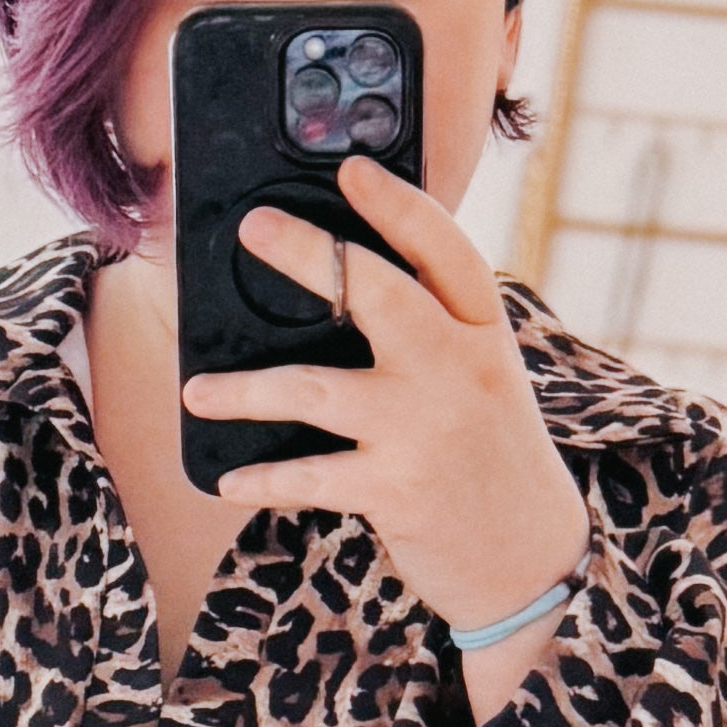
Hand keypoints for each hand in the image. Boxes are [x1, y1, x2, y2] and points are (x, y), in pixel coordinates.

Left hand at [185, 154, 588, 714]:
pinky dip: (264, 478)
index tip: (351, 168)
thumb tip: (343, 289)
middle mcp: (458, 368)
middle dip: (310, 256)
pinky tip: (229, 479)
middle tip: (255, 228)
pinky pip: (310, 476)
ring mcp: (426, 427)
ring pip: (316, 389)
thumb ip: (432, 333)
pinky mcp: (399, 489)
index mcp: (482, 331)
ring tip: (196, 391)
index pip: (444, 250)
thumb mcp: (481, 379)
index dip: (398, 204)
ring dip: (246, 390)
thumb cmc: (489, 456)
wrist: (530, 558)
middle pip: (378, 294)